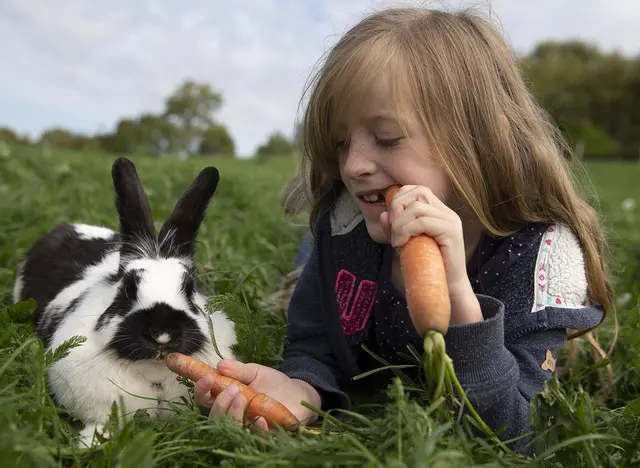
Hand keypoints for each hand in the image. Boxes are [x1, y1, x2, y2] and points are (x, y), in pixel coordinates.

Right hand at [194, 360, 320, 430]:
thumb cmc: (273, 383)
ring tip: (242, 398)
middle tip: (232, 389)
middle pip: (214, 418)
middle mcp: (232, 416)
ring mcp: (247, 428)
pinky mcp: (264, 437)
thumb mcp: (256, 372)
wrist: (298, 393)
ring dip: (232, 415)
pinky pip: (254, 439)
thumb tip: (220, 365)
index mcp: (227, 399)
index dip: (201, 391)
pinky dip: (256, 430)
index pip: (205, 400)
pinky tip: (261, 419)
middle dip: (219, 404)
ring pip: (230, 430)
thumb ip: (239, 370)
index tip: (206, 378)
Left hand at [380, 185, 481, 324]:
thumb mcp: (406, 243)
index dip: (401, 196)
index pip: (419, 190)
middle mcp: (447, 213)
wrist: (447, 287)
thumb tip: (383, 214)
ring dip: (400, 223)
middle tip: (392, 230)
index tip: (392, 217)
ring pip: (418, 208)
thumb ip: (395, 228)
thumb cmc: (427, 266)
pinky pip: (423, 222)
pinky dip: (406, 231)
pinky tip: (401, 244)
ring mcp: (451, 221)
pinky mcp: (451, 232)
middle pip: (418, 193)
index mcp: (439, 212)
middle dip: (398, 207)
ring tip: (397, 241)